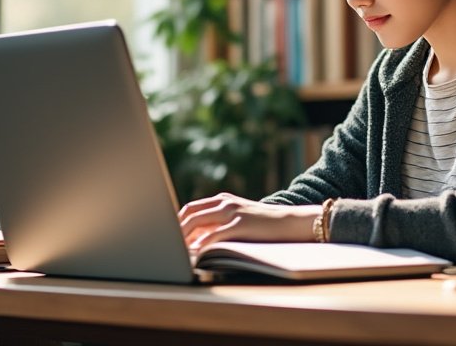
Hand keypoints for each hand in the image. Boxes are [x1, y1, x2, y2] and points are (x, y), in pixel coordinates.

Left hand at [178, 192, 320, 250]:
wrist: (292, 222)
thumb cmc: (264, 225)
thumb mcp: (240, 218)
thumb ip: (219, 223)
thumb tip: (195, 239)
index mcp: (223, 200)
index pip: (190, 208)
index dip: (176, 221)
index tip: (166, 235)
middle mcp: (224, 203)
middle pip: (189, 214)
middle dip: (174, 230)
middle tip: (163, 245)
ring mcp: (232, 212)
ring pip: (196, 223)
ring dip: (182, 238)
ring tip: (173, 251)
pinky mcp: (240, 225)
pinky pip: (213, 236)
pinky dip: (200, 246)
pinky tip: (194, 255)